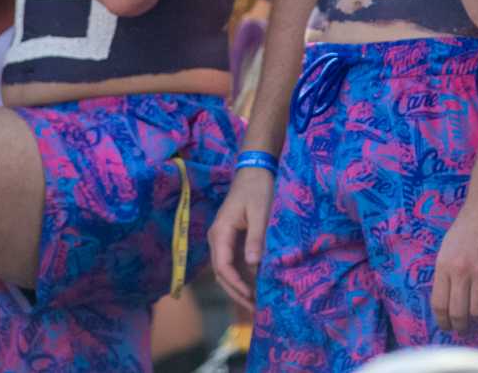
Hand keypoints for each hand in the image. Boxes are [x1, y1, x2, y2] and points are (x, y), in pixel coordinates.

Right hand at [206, 162, 272, 311]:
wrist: (255, 170)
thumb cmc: (258, 188)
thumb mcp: (260, 212)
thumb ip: (256, 237)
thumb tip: (253, 264)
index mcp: (220, 232)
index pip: (222, 266)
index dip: (235, 283)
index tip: (251, 295)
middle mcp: (217, 239)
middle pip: (222, 273)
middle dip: (236, 292)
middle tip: (254, 308)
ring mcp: (223, 240)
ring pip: (227, 270)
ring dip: (239, 286)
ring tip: (255, 303)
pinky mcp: (232, 239)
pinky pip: (233, 263)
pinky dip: (243, 276)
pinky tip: (256, 286)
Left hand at [431, 184, 477, 333]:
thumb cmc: (467, 225)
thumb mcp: (446, 248)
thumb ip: (445, 273)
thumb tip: (447, 302)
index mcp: (444, 265)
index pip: (439, 304)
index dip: (442, 321)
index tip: (447, 326)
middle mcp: (461, 271)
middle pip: (458, 313)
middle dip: (461, 326)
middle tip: (464, 328)